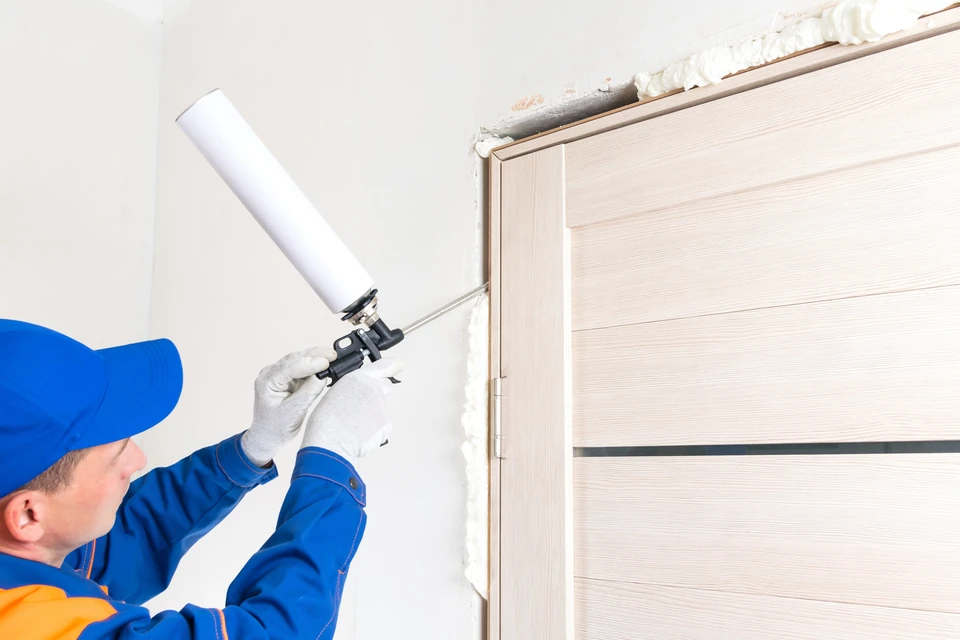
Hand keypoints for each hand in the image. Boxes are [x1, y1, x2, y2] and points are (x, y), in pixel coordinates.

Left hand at [241, 346, 336, 466]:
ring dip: (316, 358)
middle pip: (295, 358)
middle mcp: (270, 373)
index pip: (290, 366)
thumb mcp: (294, 411)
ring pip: (299, 360)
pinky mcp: (287, 377)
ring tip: (333, 358)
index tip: (326, 362)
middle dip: (315, 355)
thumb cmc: (276, 427)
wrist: (268, 436)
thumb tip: (323, 375)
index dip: (310, 363)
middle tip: (334, 355)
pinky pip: (302, 367)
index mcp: (267, 381)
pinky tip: (325, 365)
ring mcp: (278, 374)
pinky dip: (314, 366)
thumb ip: (309, 391)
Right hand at [301, 358, 404, 464]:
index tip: (399, 364)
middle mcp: (374, 389)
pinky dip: (375, 429)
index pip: (383, 366)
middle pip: (385, 387)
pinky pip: (383, 425)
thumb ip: (354, 388)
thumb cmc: (327, 420)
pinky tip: (361, 433)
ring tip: (355, 423)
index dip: (393, 365)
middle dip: (378, 393)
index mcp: (359, 378)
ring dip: (373, 413)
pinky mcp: (387, 424)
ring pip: (382, 408)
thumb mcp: (336, 392)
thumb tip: (360, 393)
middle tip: (363, 406)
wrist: (331, 442)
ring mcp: (382, 407)